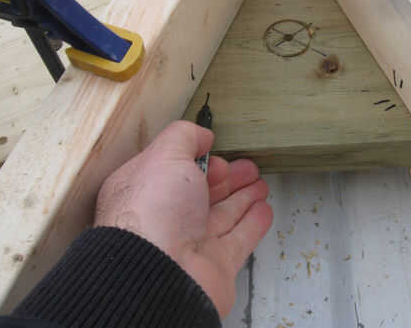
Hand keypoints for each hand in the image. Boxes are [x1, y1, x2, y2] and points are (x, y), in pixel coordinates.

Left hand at [94, 120, 272, 317]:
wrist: (160, 275)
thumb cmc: (153, 215)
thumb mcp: (165, 156)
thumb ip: (184, 137)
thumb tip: (201, 134)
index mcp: (146, 192)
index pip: (176, 171)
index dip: (200, 160)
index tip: (219, 153)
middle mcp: (166, 219)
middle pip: (203, 193)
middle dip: (228, 178)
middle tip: (249, 168)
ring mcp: (191, 243)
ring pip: (223, 215)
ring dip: (244, 198)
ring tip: (261, 185)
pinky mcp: (215, 266)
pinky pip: (239, 240)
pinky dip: (253, 224)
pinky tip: (263, 211)